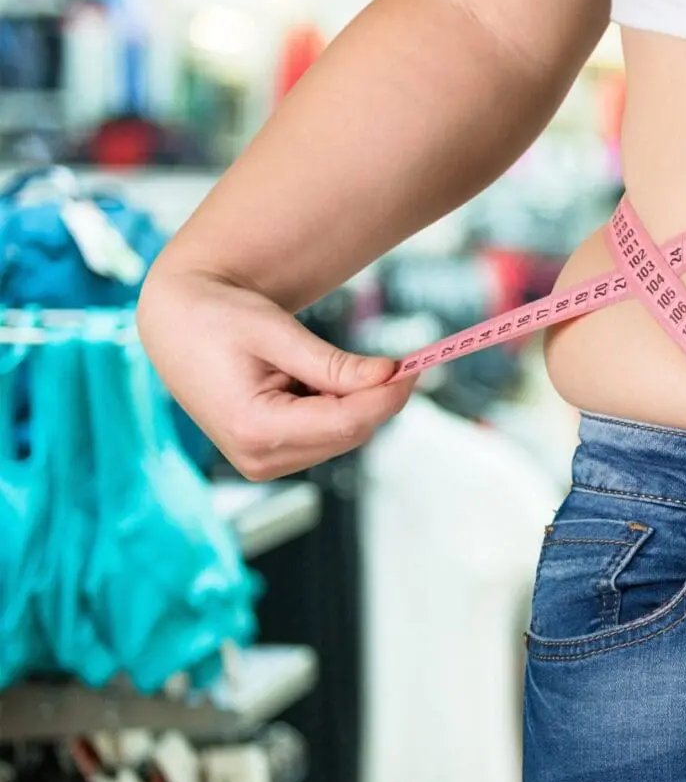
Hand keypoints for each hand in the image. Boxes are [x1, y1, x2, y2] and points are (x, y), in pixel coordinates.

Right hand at [137, 266, 413, 480]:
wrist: (175, 325)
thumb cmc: (216, 318)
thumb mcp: (275, 331)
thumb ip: (331, 363)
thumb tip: (386, 375)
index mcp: (254, 428)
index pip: (347, 422)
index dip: (388, 396)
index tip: (415, 367)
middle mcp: (258, 457)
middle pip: (350, 433)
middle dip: (377, 398)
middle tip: (398, 361)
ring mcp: (262, 462)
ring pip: (343, 436)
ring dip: (354, 401)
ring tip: (326, 363)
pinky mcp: (269, 457)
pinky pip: (325, 435)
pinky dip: (336, 407)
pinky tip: (312, 380)